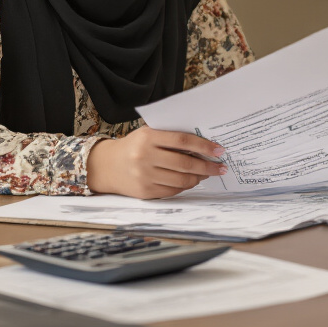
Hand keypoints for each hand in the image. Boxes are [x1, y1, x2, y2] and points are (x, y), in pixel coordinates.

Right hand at [86, 127, 225, 198]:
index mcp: (148, 138)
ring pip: (181, 180)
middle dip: (207, 166)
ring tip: (206, 174)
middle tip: (220, 167)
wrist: (107, 166)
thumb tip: (204, 146)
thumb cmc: (134, 146)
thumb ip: (171, 137)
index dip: (204, 146)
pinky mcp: (145, 192)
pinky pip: (173, 191)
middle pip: (185, 164)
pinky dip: (185, 186)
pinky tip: (191, 181)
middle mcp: (145, 157)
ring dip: (198, 178)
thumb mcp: (148, 134)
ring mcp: (145, 176)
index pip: (183, 141)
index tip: (219, 150)